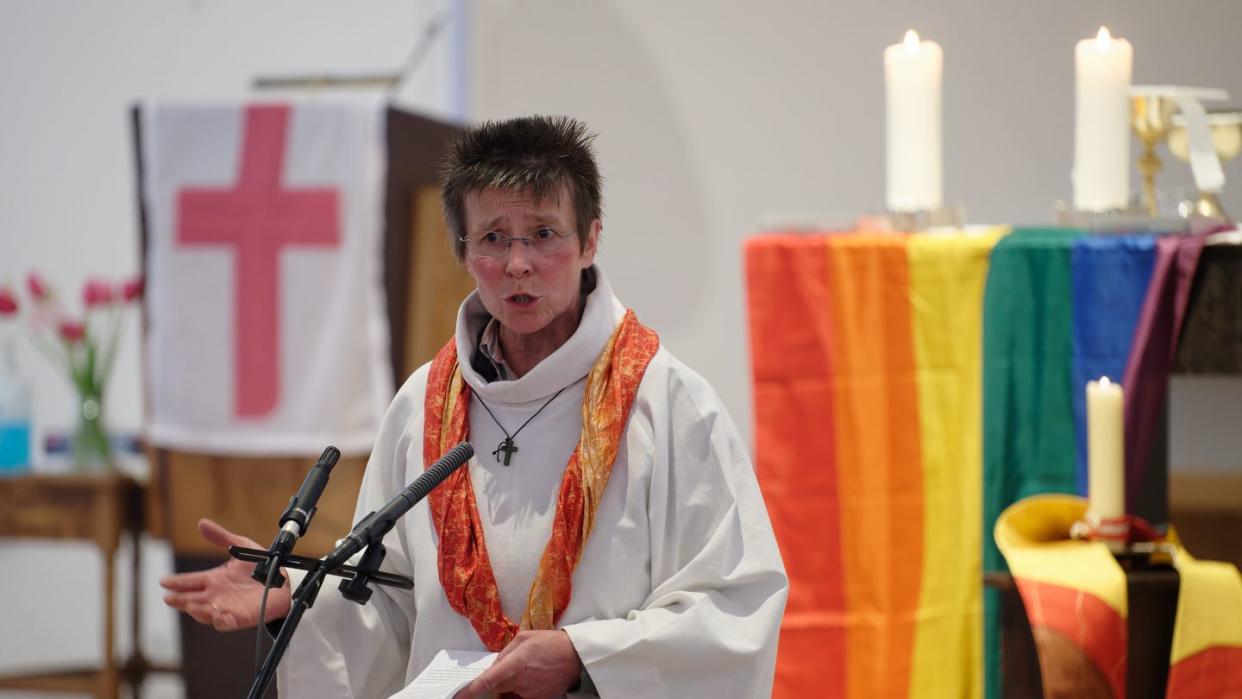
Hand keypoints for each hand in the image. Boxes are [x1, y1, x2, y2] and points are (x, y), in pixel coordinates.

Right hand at [160, 518, 290, 630]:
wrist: (283, 581)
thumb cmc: (261, 565)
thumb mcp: (240, 546)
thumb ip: (221, 537)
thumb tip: (202, 523)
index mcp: (214, 579)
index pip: (190, 581)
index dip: (177, 582)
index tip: (164, 581)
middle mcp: (217, 595)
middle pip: (192, 599)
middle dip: (180, 599)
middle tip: (170, 597)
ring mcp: (227, 607)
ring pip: (205, 613)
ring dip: (197, 610)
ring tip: (190, 605)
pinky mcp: (240, 617)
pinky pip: (227, 622)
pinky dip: (220, 621)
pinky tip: (216, 616)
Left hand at [454, 630, 582, 698]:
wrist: (575, 657)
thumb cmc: (549, 643)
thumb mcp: (524, 638)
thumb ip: (505, 652)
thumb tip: (494, 666)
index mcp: (514, 665)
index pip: (488, 681)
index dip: (472, 690)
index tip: (460, 695)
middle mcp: (520, 682)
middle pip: (496, 689)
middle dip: (494, 683)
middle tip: (506, 671)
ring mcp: (529, 694)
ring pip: (509, 694)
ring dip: (509, 686)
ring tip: (526, 671)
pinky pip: (521, 697)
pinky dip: (521, 690)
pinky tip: (532, 678)